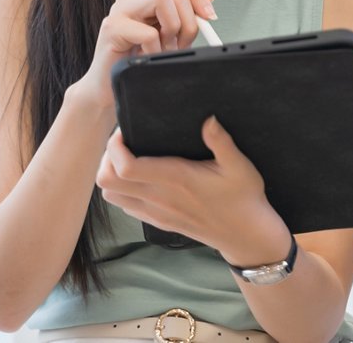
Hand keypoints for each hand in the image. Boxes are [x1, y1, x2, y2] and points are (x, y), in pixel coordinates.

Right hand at [69, 0, 216, 112]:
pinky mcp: (112, 27)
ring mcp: (120, 10)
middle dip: (188, 23)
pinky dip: (156, 50)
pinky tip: (147, 58)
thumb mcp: (168, 35)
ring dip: (172, 32)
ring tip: (162, 50)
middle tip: (179, 46)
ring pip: (163, 0)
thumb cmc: (137, 60)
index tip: (210, 18)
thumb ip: (185, 15)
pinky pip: (149, 33)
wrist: (106, 87)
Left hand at [96, 116, 291, 264]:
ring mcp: (156, 212)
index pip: (126, 168)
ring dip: (111, 175)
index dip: (116, 148)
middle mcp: (160, 197)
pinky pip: (124, 207)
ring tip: (128, 158)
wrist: (244, 234)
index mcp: (176, 179)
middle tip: (124, 142)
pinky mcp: (158, 221)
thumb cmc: (243, 196)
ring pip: (111, 196)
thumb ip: (221, 141)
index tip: (126, 131)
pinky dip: (121, 190)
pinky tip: (140, 178)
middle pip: (108, 182)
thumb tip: (209, 119)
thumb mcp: (239, 165)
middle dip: (107, 158)